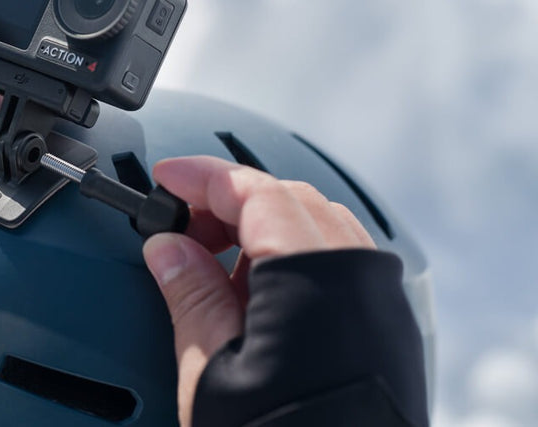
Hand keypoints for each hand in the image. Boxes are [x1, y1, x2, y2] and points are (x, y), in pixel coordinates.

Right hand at [141, 156, 375, 426]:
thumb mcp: (212, 374)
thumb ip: (190, 296)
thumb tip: (167, 246)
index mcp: (311, 275)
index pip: (254, 191)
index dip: (203, 178)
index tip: (166, 179)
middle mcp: (357, 275)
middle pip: (286, 200)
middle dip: (227, 202)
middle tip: (178, 226)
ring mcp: (379, 299)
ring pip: (314, 226)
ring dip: (258, 228)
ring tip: (210, 266)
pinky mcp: (385, 324)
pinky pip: (336, 260)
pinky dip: (288, 256)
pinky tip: (255, 293)